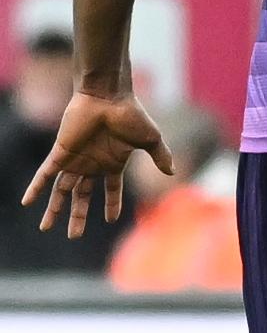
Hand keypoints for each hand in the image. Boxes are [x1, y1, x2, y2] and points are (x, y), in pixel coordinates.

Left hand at [21, 91, 173, 238]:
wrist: (108, 96)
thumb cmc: (131, 114)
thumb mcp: (151, 139)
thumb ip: (160, 156)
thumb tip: (173, 172)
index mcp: (113, 162)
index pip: (110, 188)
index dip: (111, 204)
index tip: (110, 220)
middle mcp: (92, 163)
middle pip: (81, 195)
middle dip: (77, 216)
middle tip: (73, 236)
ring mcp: (75, 159)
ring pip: (61, 190)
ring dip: (54, 209)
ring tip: (46, 228)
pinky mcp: (61, 152)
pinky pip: (45, 174)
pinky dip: (35, 188)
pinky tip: (27, 202)